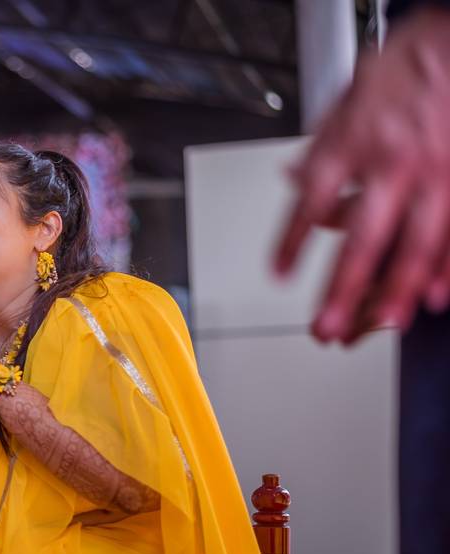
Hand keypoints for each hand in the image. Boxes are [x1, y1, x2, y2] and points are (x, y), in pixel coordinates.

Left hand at [272, 7, 449, 343]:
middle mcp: (394, 162)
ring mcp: (437, 174)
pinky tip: (435, 297)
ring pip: (415, 246)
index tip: (279, 273)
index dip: (293, 242)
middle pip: (361, 239)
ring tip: (378, 326)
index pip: (311, 201)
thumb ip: (320, 146)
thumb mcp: (346, 96)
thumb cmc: (405, 66)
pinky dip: (446, 269)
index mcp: (354, 140)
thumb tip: (292, 181)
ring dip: (394, 292)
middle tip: (324, 327)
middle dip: (341, 289)